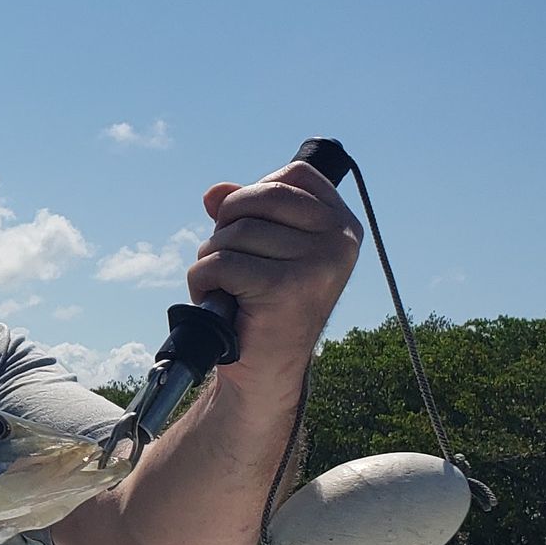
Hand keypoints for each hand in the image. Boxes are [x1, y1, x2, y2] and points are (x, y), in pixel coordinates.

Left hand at [187, 159, 362, 382]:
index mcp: (343, 224)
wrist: (265, 368)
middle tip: (229, 261)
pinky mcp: (287, 287)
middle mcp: (340, 240)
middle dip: (227, 225)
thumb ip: (246, 211)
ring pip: (235, 232)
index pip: (295, 175)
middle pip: (260, 197)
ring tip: (226, 286)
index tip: (248, 226)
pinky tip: (217, 299)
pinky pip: (221, 263)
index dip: (256, 193)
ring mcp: (318, 263)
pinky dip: (202, 280)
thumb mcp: (263, 247)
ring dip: (211, 258)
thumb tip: (215, 193)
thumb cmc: (264, 303)